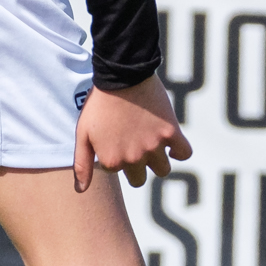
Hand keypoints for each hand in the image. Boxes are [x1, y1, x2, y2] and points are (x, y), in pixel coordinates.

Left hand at [75, 74, 190, 189]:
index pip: (117, 171)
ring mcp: (154, 146)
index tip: (113, 137)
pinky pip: (184, 153)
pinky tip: (171, 142)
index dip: (115, 155)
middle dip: (135, 165)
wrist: (121, 74)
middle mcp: (134, 158)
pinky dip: (180, 151)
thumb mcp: (82, 133)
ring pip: (163, 169)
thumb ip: (82, 164)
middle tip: (131, 141)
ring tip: (150, 141)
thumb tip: (81, 191)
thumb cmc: (100, 103)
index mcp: (112, 160)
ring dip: (158, 160)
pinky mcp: (171, 132)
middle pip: (139, 178)